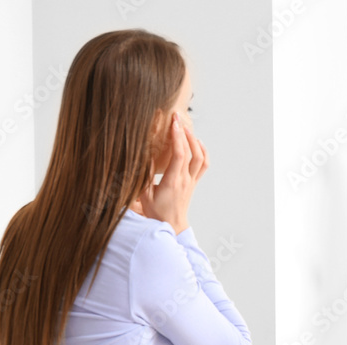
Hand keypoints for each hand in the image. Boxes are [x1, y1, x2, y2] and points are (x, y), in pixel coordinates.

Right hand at [137, 112, 208, 234]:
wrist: (171, 225)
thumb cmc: (156, 211)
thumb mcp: (144, 193)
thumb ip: (144, 174)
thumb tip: (142, 155)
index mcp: (172, 181)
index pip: (178, 155)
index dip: (177, 137)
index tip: (172, 122)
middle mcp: (185, 180)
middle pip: (191, 152)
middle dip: (184, 132)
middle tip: (176, 117)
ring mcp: (192, 181)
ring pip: (200, 157)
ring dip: (194, 140)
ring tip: (185, 127)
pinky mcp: (194, 182)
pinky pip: (204, 164)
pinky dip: (202, 151)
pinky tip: (196, 142)